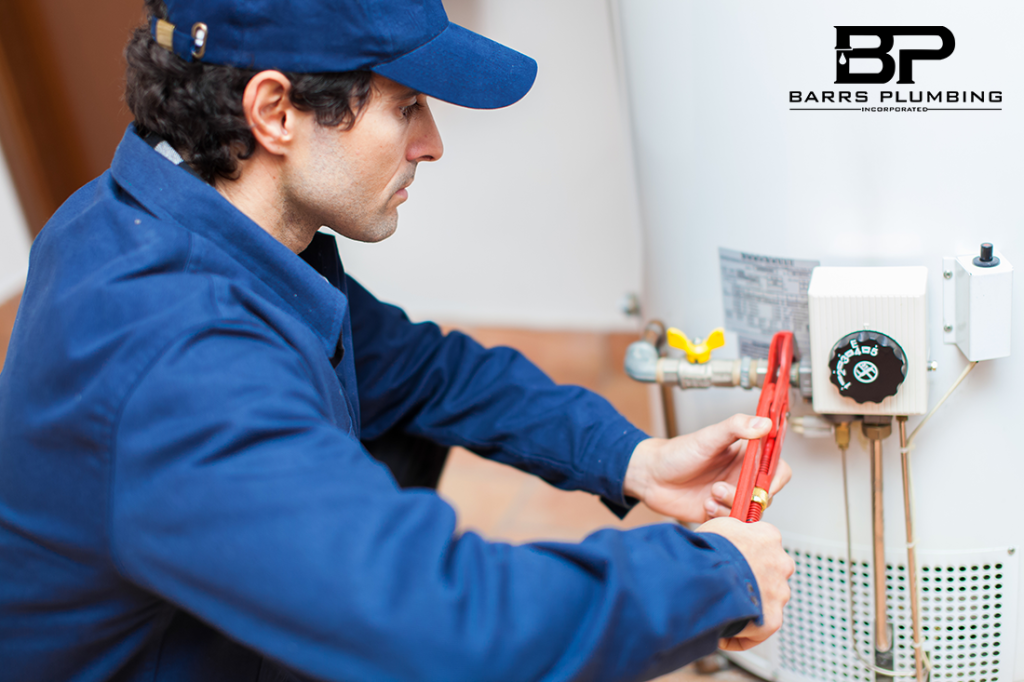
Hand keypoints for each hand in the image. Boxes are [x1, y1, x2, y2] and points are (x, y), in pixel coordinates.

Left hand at [623, 414, 791, 523]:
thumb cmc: (677, 453)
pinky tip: (705, 505)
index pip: (777, 469)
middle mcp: (742, 477)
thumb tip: (764, 423)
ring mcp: (732, 496)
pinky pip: (733, 523)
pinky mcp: (720, 513)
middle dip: (748, 496)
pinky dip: (721, 516)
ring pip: (750, 511)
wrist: (650, 476)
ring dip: (731, 505)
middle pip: (765, 494)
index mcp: (745, 456)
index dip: (775, 478)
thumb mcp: (708, 436)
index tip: (761, 483)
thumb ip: (736, 427)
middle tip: (722, 488)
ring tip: (710, 494)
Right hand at [696, 517, 794, 649]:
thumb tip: (733, 533)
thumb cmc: (711, 549)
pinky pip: (759, 629)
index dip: (747, 550)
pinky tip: (724, 633)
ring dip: (750, 603)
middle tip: (729, 583)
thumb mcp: (720, 525)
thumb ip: (734, 529)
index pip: (765, 542)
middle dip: (753, 578)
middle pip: (770, 571)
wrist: (710, 576)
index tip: (735, 556)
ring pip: (767, 599)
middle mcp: (781, 563)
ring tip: (723, 607)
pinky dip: (743, 633)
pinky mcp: (773, 619)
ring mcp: (779, 592)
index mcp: (769, 536)